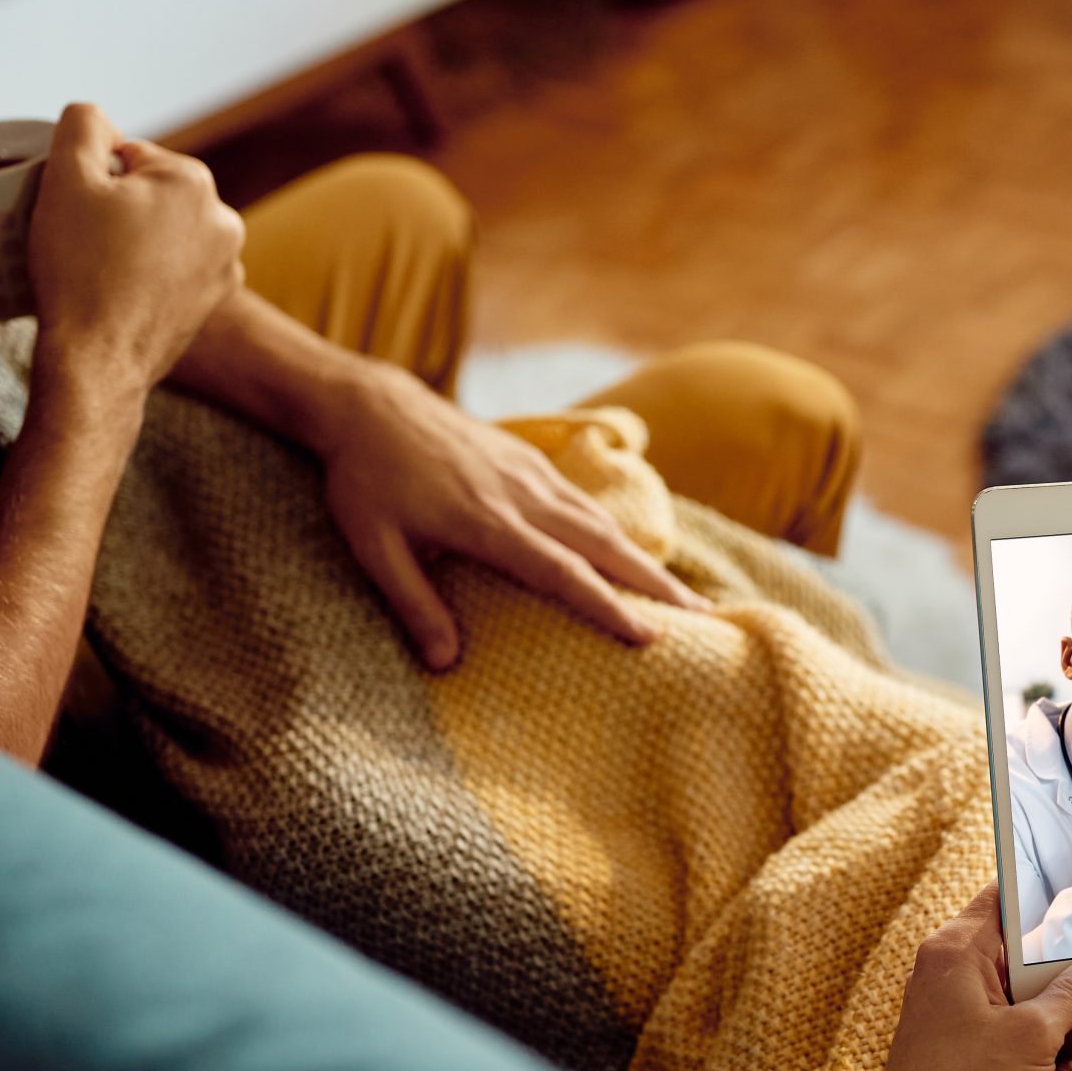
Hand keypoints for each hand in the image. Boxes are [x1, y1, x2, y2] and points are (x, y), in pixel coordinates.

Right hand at [28, 103, 244, 410]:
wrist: (98, 361)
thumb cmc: (79, 270)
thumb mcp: (65, 178)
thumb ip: (82, 124)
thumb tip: (98, 117)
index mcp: (194, 181)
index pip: (128, 156)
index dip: (93, 181)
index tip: (76, 216)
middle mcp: (224, 220)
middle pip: (150, 194)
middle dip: (117, 210)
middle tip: (84, 245)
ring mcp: (226, 265)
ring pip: (162, 231)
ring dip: (134, 241)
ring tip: (102, 272)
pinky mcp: (216, 301)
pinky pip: (173, 268)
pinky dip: (149, 274)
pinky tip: (122, 293)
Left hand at [311, 370, 710, 668]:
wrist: (370, 406)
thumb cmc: (365, 482)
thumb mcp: (374, 548)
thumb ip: (413, 604)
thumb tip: (446, 664)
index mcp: (489, 523)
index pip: (563, 573)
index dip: (609, 607)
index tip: (650, 637)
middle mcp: (523, 497)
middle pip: (606, 546)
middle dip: (658, 585)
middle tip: (705, 620)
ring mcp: (532, 474)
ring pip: (603, 522)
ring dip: (647, 560)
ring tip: (683, 596)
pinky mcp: (530, 460)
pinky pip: (585, 502)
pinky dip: (617, 532)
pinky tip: (631, 553)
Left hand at [869, 885, 1071, 1070]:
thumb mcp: (1032, 1035)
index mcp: (955, 950)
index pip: (1006, 897)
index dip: (1052, 890)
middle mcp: (952, 973)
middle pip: (1024, 946)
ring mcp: (960, 1012)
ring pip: (1028, 989)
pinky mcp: (970, 1047)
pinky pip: (1022, 1021)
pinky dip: (1060, 1024)